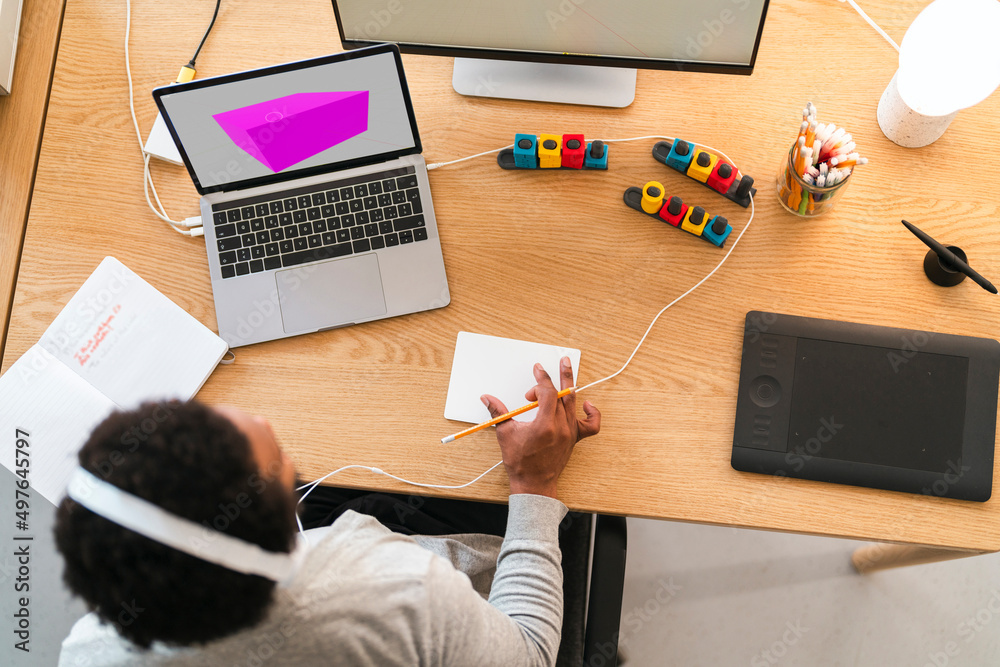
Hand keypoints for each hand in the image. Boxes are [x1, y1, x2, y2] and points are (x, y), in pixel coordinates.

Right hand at [482, 357, 600, 498]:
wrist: (534, 483)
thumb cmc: (520, 462)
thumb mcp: (505, 434)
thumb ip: (497, 412)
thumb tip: (486, 398)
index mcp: (545, 425)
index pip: (547, 392)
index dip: (542, 378)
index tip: (537, 369)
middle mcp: (561, 427)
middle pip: (563, 394)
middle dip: (556, 377)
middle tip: (561, 361)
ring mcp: (570, 433)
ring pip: (573, 403)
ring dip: (568, 386)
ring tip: (567, 371)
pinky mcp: (575, 438)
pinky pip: (591, 424)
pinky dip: (591, 412)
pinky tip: (585, 404)